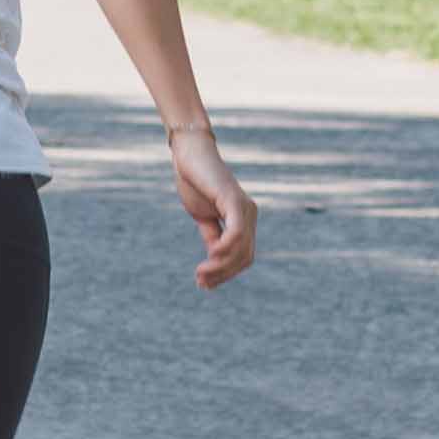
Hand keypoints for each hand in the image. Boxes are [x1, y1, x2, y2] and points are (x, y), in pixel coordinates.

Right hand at [167, 122, 257, 288]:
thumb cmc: (195, 181)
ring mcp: (244, 207)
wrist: (188, 154)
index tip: (204, 283)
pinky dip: (225, 247)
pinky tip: (211, 254)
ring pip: (242, 249)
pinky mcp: (233, 200)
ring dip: (221, 266)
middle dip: (223, 274)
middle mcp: (249, 214)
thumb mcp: (204, 215)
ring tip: (201, 273)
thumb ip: (213, 235)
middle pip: (245, 257)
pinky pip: (236, 232)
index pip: (243, 256)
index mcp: (244, 219)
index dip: (226, 274)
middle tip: (201, 282)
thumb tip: (216, 259)